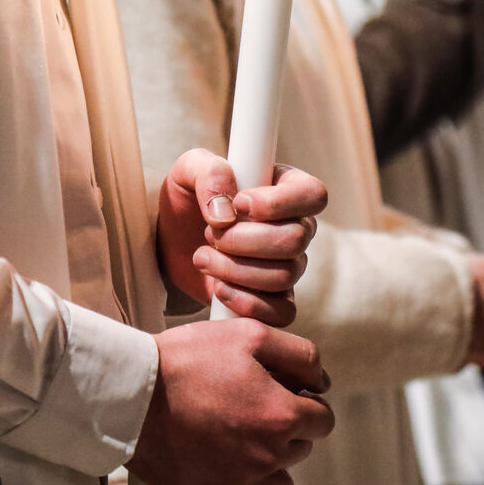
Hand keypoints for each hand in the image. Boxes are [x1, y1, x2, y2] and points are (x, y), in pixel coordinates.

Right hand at [126, 319, 333, 484]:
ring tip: (236, 442)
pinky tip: (221, 480)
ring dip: (267, 468)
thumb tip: (322, 380)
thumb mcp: (249, 334)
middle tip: (247, 407)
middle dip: (283, 429)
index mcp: (283, 416)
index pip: (322, 419)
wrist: (129, 391)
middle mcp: (267, 457)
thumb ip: (299, 354)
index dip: (304, 401)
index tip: (280, 392)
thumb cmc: (187, 359)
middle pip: (299, 451)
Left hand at [157, 149, 326, 326]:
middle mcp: (297, 228)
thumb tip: (227, 212)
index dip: (278, 203)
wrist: (170, 243)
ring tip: (202, 257)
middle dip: (242, 239)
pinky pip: (283, 313)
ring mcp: (289, 266)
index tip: (238, 203)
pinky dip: (246, 303)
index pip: (313, 194)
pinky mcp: (275, 300)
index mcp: (286, 188)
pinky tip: (219, 287)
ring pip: (284, 276)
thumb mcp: (188, 170)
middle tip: (210, 233)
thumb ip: (209, 174)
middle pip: (295, 240)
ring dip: (233, 268)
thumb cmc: (188, 199)